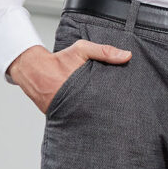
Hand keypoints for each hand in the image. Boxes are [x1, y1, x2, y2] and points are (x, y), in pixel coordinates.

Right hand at [8, 41, 131, 113]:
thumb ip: (104, 52)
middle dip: (115, 109)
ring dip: (102, 114)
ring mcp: (74, 110)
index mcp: (88, 86)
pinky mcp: (66, 115)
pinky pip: (82, 117)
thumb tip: (127, 56)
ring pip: (94, 115)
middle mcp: (81, 101)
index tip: (134, 98)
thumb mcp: (82, 50)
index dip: (122, 98)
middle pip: (104, 108)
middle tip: (128, 111)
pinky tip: (98, 118)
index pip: (111, 95)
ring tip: (117, 118)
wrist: (33, 73)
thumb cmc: (59, 60)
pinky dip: (89, 116)